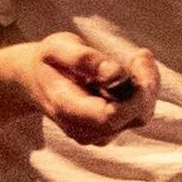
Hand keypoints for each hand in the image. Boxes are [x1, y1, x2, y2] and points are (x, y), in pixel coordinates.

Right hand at [0, 32, 159, 147]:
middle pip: (134, 117)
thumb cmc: (49, 61)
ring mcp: (97, 134)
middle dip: (146, 84)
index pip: (109, 116)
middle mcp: (83, 128)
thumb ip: (84, 58)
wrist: (34, 81)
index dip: (134, 96)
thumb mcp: (57, 47)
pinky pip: (138, 114)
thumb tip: (115, 73)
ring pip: (141, 115)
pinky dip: (143, 92)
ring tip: (135, 58)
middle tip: (140, 54)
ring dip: (146, 85)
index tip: (138, 62)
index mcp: (66, 107)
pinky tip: (133, 71)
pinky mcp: (109, 131)